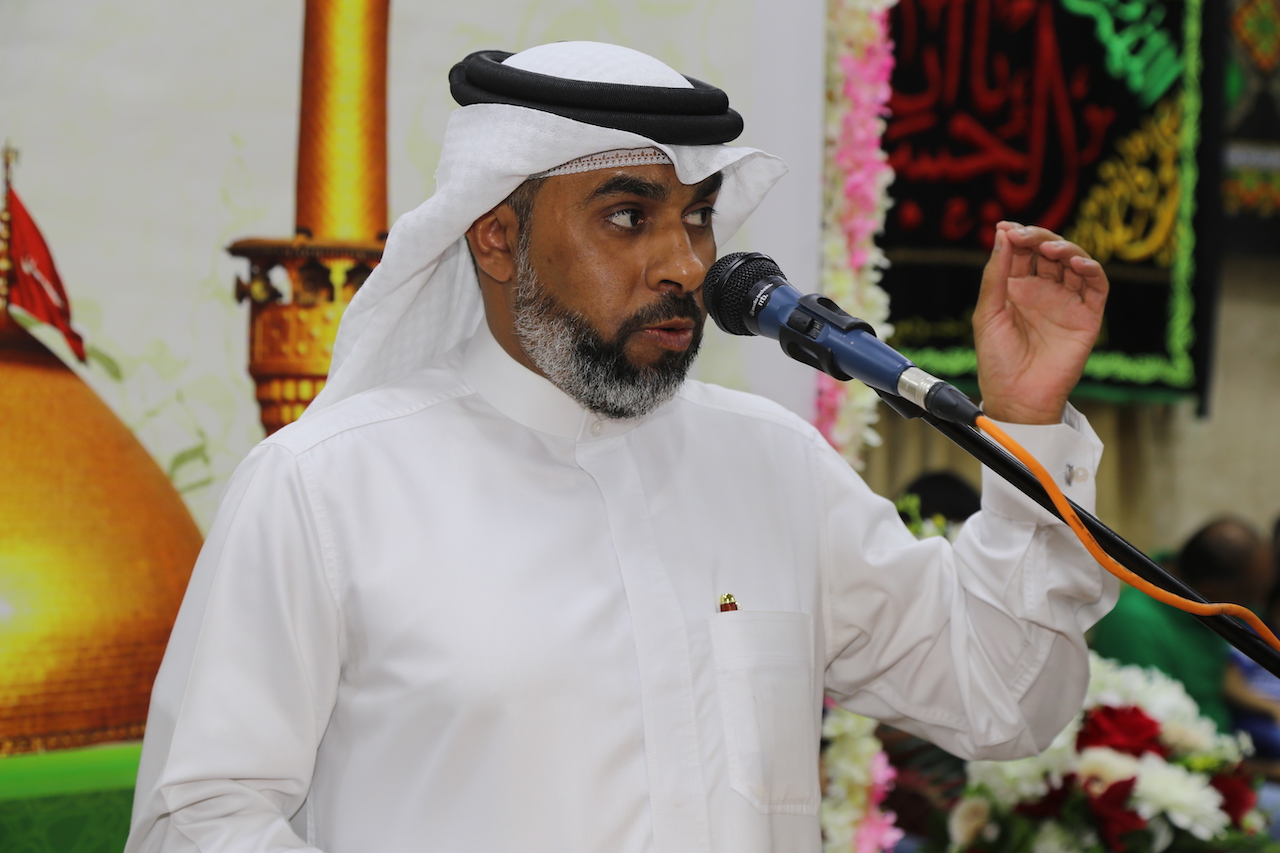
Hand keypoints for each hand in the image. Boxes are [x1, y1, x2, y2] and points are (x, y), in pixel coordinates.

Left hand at [973, 221, 1108, 423]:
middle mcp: (1043, 291)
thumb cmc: (997, 362)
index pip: (1021, 252)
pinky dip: (1091, 270)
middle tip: (1025, 235)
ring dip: (1064, 249)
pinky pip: (1096, 286)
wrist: (1017, 398)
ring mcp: (1066, 301)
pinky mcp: (1087, 316)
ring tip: (1050, 250)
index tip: (1006, 227)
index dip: (1016, 236)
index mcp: (1016, 289)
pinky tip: (1077, 264)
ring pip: (1073, 262)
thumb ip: (995, 276)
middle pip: (1048, 251)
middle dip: (1038, 238)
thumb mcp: (988, 314)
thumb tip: (1002, 234)